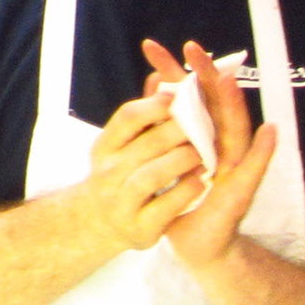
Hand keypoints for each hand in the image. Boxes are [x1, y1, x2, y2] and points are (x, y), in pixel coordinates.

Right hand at [77, 89, 205, 253]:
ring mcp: (121, 201)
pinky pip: (165, 206)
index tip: (180, 100)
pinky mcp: (139, 227)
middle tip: (205, 127)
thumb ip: (144, 116)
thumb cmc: (120, 176)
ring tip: (203, 156)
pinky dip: (185, 192)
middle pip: (147, 143)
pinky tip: (200, 184)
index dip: (156, 105)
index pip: (128, 117)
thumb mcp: (122, 146)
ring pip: (154, 174)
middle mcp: (108, 172)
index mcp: (105, 147)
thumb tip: (161, 76)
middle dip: (180, 133)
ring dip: (183, 161)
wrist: (100, 224)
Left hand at [147, 39, 277, 270]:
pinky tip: (270, 131)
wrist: (195, 244)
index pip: (186, 96)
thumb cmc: (182, 196)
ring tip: (228, 78)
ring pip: (235, 129)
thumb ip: (162, 121)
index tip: (149, 45)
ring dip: (234, 103)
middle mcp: (218, 144)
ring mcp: (232, 165)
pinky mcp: (240, 190)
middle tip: (191, 48)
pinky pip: (254, 168)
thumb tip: (153, 82)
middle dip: (204, 74)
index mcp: (200, 134)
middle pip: (213, 103)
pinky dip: (263, 150)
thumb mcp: (165, 155)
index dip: (171, 71)